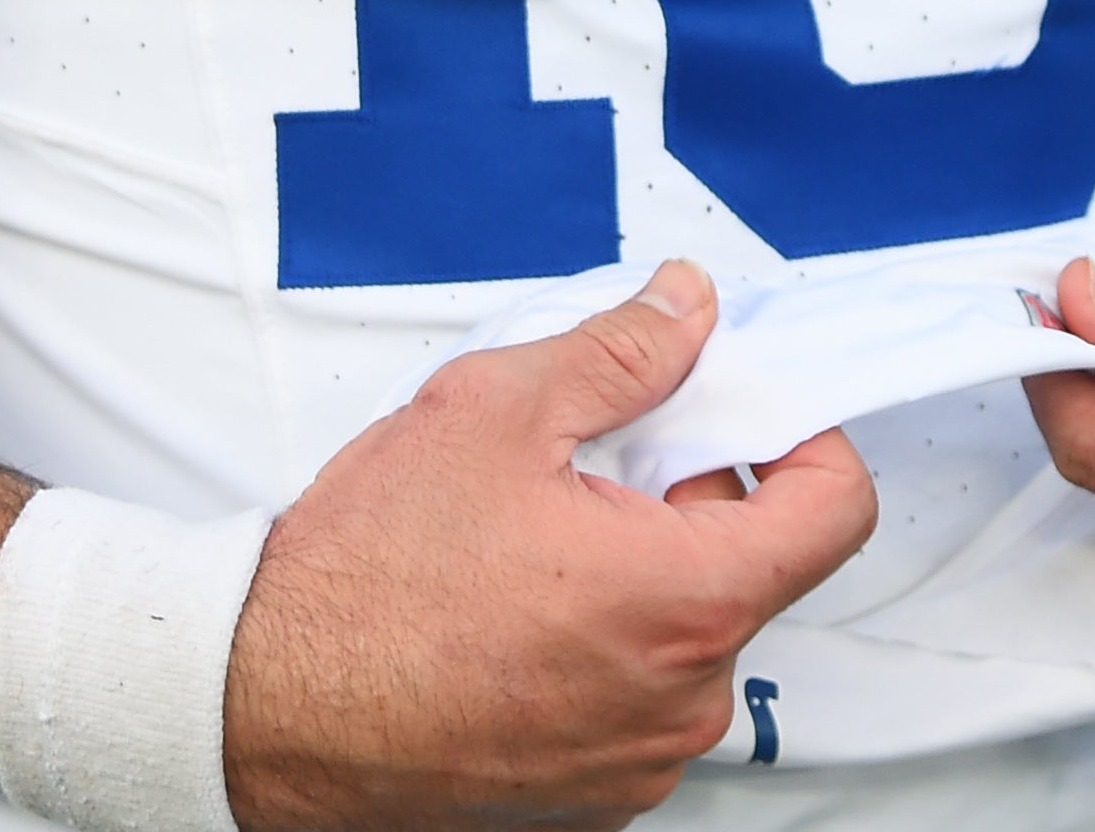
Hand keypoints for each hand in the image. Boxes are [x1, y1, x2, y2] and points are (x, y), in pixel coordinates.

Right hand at [220, 263, 876, 831]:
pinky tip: (508, 615)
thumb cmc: (363, 581)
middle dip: (686, 498)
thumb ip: (622, 352)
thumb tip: (690, 311)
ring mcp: (636, 762)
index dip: (800, 435)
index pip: (834, 510)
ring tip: (525, 547)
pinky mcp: (589, 799)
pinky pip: (632, 699)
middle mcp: (680, 702)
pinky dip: (596, 647)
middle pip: (748, 567)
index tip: (747, 408)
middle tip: (588, 463)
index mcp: (684, 602)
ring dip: (635, 575)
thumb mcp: (495, 412)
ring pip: (684, 635)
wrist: (259, 705)